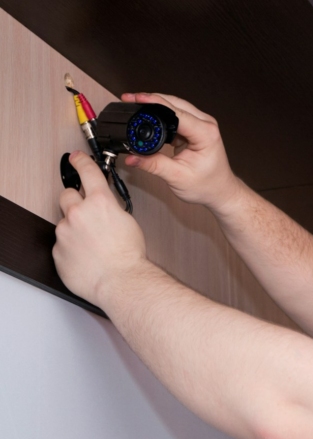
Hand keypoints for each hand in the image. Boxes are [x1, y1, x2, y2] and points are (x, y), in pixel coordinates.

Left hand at [53, 151, 147, 304]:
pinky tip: (86, 256)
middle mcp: (78, 213)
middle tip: (86, 213)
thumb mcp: (127, 221)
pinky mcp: (57, 250)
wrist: (120, 280)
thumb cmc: (128, 255)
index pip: (87, 172)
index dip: (81, 161)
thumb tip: (103, 206)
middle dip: (75, 201)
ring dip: (74, 228)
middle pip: (67, 195)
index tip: (76, 158)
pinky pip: (62, 243)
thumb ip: (110, 208)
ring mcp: (64, 232)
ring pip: (64, 222)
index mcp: (100, 202)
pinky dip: (71, 247)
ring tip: (92, 244)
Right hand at [121, 93, 238, 211]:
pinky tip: (148, 118)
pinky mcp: (194, 128)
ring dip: (155, 106)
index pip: (177, 113)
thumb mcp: (177, 177)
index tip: (137, 99)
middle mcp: (206, 124)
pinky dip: (160, 116)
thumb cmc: (207, 185)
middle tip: (130, 99)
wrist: (219, 191)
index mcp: (206, 134)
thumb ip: (153, 165)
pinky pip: (175, 117)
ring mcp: (201, 125)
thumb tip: (132, 157)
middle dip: (151, 100)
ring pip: (175, 107)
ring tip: (135, 106)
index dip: (155, 103)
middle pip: (175, 104)